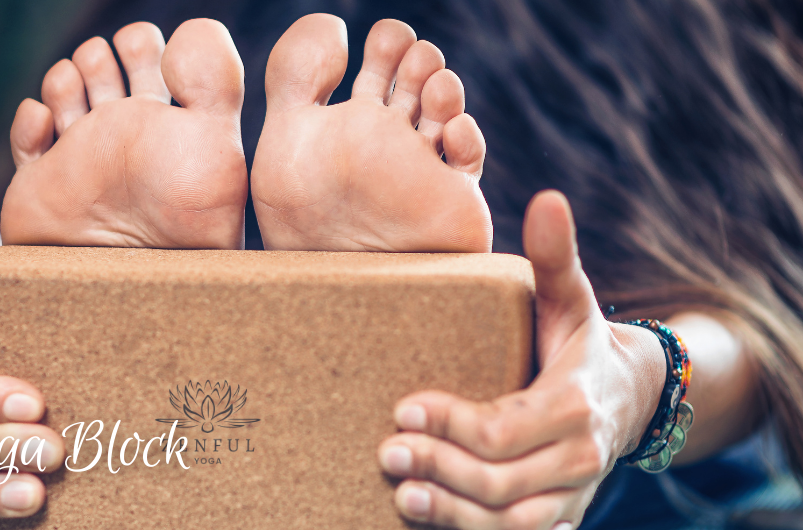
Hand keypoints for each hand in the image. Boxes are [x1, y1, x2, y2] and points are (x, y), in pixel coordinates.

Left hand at [378, 190, 666, 528]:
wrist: (626, 396)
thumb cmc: (579, 340)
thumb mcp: (571, 296)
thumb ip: (555, 255)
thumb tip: (547, 198)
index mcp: (576, 404)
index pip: (504, 428)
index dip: (451, 423)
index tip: (403, 407)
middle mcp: (579, 458)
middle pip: (499, 480)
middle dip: (440, 467)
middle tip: (387, 451)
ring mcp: (571, 496)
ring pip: (508, 522)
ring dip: (450, 513)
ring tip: (401, 494)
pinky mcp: (558, 518)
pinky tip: (424, 517)